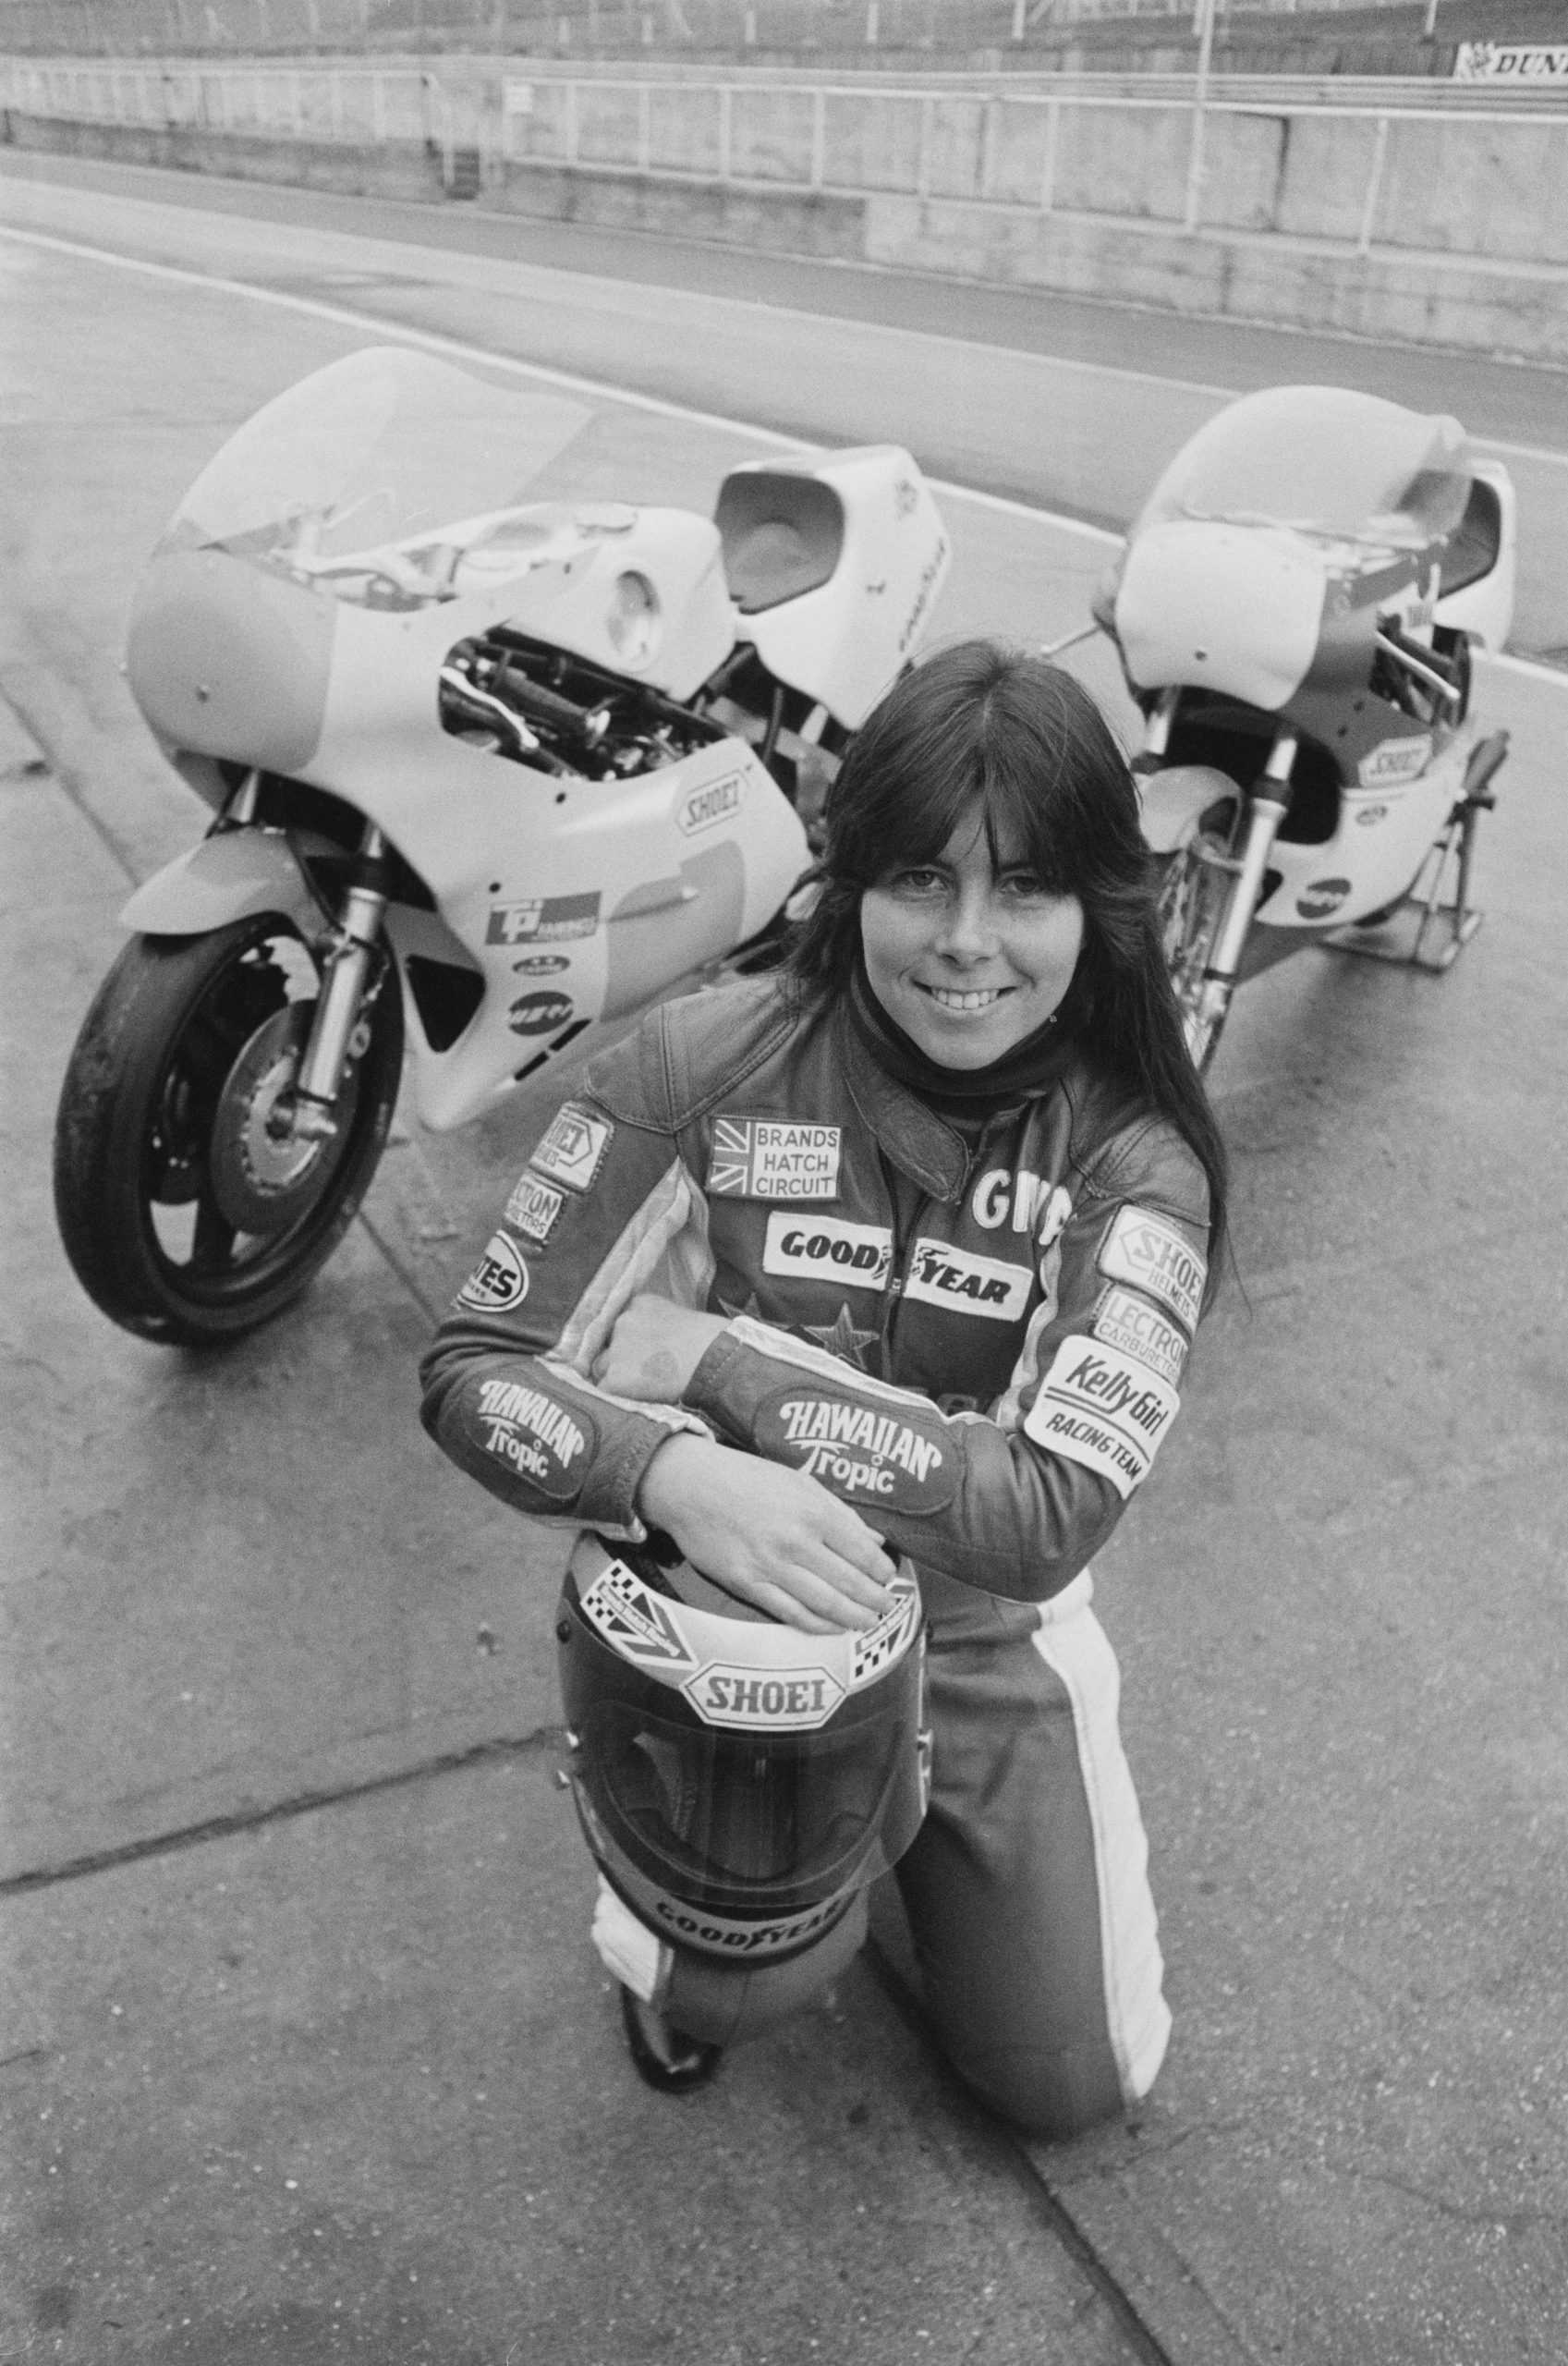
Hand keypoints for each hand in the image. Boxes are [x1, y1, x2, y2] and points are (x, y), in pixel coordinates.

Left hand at [594, 1293, 728, 1401]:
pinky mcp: (615, 1377)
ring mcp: (617, 1348)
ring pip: (601, 1368)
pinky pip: (606, 1391)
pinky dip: (620, 1397)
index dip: (630, 1343)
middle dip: (620, 1360)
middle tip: (645, 1375)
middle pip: (608, 1345)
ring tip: (646, 1388)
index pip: (621, 1325)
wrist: (717, 1362)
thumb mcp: (683, 1321)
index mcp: (640, 1303)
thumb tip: (651, 1348)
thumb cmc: (714, 1345)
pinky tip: (643, 1398)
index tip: (644, 1355)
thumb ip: (658, 1328)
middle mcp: (623, 1321)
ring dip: (617, 1378)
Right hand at [637, 1434, 894, 1634]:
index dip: (881, 1571)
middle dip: (874, 1600)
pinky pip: (790, 1613)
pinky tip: (831, 1628)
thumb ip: (840, 1513)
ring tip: (867, 1622)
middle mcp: (796, 1542)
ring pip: (824, 1604)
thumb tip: (875, 1540)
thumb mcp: (800, 1483)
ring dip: (852, 1618)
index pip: (863, 1552)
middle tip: (886, 1607)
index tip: (889, 1578)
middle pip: (849, 1583)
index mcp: (814, 1512)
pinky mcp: (747, 1584)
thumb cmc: (747, 1479)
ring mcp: (770, 1566)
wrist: (690, 1486)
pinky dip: (816, 1625)